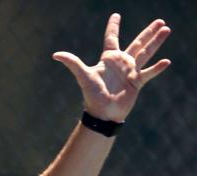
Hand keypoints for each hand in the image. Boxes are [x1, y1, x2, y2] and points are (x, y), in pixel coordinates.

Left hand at [53, 13, 170, 122]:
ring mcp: (130, 72)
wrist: (103, 113)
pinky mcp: (137, 83)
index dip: (113, 26)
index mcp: (108, 59)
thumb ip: (72, 63)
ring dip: (156, 42)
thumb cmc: (92, 95)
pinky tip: (166, 61)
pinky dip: (157, 68)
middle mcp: (121, 63)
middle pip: (137, 43)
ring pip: (146, 53)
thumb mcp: (83, 76)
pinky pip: (149, 73)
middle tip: (160, 21)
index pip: (111, 38)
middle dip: (148, 32)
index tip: (116, 15)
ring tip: (167, 30)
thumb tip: (55, 54)